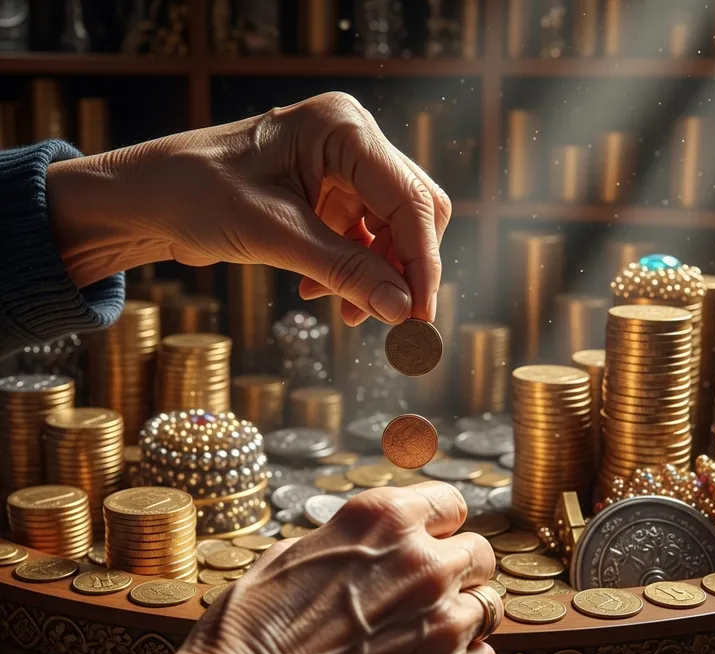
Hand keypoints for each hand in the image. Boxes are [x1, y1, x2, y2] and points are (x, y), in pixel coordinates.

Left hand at [47, 92, 450, 325]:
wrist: (148, 199)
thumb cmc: (197, 194)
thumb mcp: (276, 235)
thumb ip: (345, 271)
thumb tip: (403, 311)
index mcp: (343, 129)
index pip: (410, 200)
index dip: (421, 263)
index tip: (419, 317)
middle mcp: (351, 140)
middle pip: (412, 212)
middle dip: (401, 269)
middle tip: (388, 318)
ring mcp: (341, 168)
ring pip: (390, 230)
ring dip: (375, 275)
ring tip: (346, 312)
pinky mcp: (328, 195)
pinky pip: (362, 239)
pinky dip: (351, 271)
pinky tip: (318, 293)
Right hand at [119, 482, 501, 653]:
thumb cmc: (253, 626)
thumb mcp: (294, 552)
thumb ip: (351, 541)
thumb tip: (373, 546)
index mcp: (383, 519)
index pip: (452, 502)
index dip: (442, 521)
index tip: (435, 536)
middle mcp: (422, 562)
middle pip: (479, 551)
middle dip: (459, 566)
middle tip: (429, 589)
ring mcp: (441, 622)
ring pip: (486, 605)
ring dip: (460, 614)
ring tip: (421, 633)